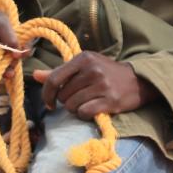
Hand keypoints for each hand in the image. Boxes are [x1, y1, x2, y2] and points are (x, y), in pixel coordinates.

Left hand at [31, 52, 156, 118]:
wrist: (138, 81)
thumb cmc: (107, 73)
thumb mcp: (84, 67)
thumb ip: (59, 72)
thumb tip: (35, 75)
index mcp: (83, 58)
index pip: (54, 79)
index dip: (47, 94)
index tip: (49, 102)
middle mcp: (92, 70)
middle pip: (63, 95)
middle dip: (67, 101)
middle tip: (79, 98)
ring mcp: (102, 85)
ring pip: (73, 106)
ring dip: (76, 109)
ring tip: (87, 103)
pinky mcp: (110, 100)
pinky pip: (84, 113)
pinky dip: (85, 114)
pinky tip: (92, 109)